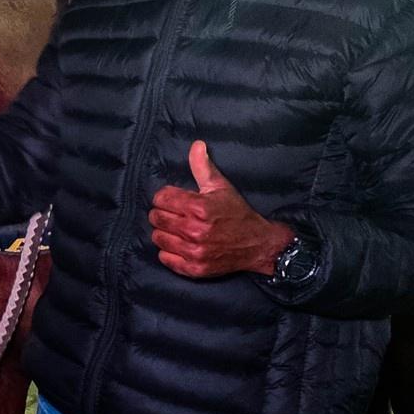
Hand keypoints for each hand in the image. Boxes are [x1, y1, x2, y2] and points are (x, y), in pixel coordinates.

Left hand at [148, 141, 294, 278]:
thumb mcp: (221, 187)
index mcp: (199, 208)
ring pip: (158, 238)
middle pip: (156, 218)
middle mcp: (194, 230)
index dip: (165, 197)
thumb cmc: (237, 213)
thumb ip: (203, 166)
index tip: (174, 200)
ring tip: (177, 229)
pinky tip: (180, 245)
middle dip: (162, 213)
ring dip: (164, 232)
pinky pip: (165, 258)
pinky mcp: (194, 269)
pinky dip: (169, 252)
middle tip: (175, 214)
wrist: (257, 244)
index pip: (161, 198)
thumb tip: (196, 145)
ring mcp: (194, 252)